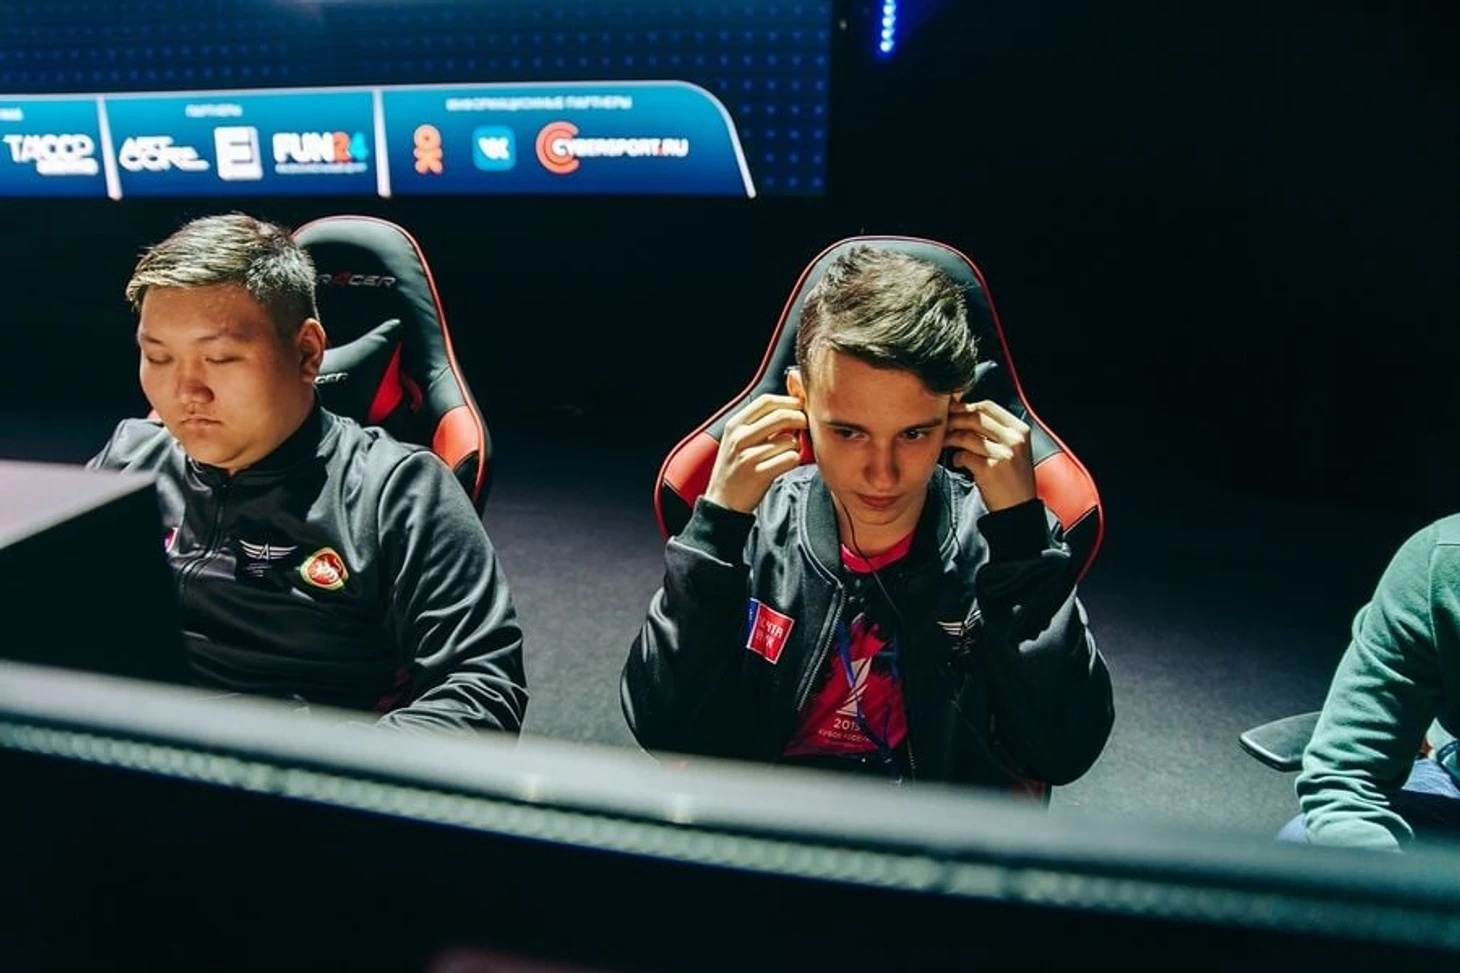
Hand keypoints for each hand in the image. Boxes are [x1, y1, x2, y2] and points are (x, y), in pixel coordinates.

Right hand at [705, 393, 807, 513]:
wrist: (723, 501)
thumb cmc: (737, 467)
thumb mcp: (740, 439)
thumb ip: (761, 422)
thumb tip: (791, 405)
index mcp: (735, 425)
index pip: (766, 401)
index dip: (788, 401)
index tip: (800, 406)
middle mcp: (739, 438)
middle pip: (781, 416)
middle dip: (800, 418)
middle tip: (806, 425)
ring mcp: (748, 456)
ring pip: (789, 440)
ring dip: (796, 445)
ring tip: (787, 452)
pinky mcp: (758, 474)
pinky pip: (790, 459)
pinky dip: (793, 460)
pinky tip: (785, 464)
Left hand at [945, 396, 1036, 511]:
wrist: (1018, 509)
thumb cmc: (1011, 479)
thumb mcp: (1011, 449)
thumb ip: (994, 431)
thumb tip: (963, 413)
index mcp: (1019, 430)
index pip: (987, 406)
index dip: (965, 406)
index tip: (951, 410)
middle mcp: (1014, 439)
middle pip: (975, 417)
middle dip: (954, 419)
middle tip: (942, 426)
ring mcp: (1003, 454)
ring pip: (966, 435)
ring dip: (950, 438)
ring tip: (946, 443)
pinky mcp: (991, 469)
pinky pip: (964, 455)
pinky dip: (956, 458)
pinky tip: (958, 462)